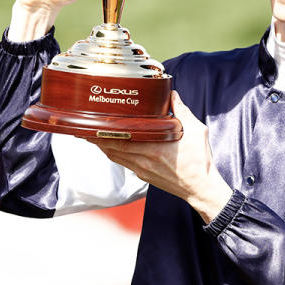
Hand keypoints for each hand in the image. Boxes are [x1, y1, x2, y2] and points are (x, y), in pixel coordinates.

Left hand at [86, 92, 232, 222]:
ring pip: (116, 157)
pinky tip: (112, 147)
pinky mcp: (144, 176)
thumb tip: (172, 95)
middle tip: (83, 129)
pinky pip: (124, 163)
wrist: (202, 189)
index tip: (92, 124)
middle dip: (96, 139)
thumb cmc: (199, 162)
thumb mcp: (196, 131)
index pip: (120, 140)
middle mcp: (143, 161)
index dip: (103, 133)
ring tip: (92, 136)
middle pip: (111, 149)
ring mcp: (142, 170)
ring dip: (103, 147)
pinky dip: (115, 154)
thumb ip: (182, 111)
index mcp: (153, 149)